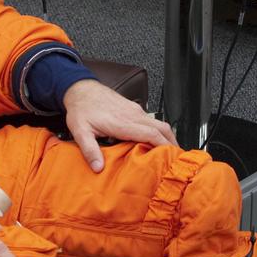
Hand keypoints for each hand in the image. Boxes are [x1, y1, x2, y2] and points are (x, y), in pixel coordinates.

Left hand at [62, 79, 176, 171]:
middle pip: (162, 128)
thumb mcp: (80, 131)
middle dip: (172, 144)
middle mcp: (133, 114)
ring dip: (167, 137)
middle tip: (176, 159)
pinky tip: (155, 141)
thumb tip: (98, 167)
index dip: (164, 147)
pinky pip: (152, 120)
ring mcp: (135, 110)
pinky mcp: (133, 109)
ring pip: (159, 123)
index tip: (171, 158)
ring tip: (170, 153)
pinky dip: (159, 132)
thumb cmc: (81, 109)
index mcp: (123, 122)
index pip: (152, 134)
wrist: (80, 89)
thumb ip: (89, 150)